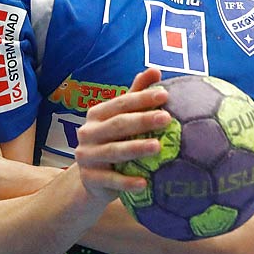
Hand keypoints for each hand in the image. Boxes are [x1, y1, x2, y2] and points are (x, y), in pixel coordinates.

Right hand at [72, 69, 168, 200]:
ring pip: (114, 151)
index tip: (165, 95)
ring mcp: (87, 157)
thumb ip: (136, 96)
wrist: (93, 180)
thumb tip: (155, 70)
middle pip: (118, 125)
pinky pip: (111, 180)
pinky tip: (145, 183)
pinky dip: (127, 182)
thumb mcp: (122, 119)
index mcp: (96, 115)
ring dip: (136, 148)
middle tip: (167, 119)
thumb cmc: (113, 143)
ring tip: (158, 147)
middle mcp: (88, 133)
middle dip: (143, 121)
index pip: (121, 103)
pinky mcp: (90, 179)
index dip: (142, 98)